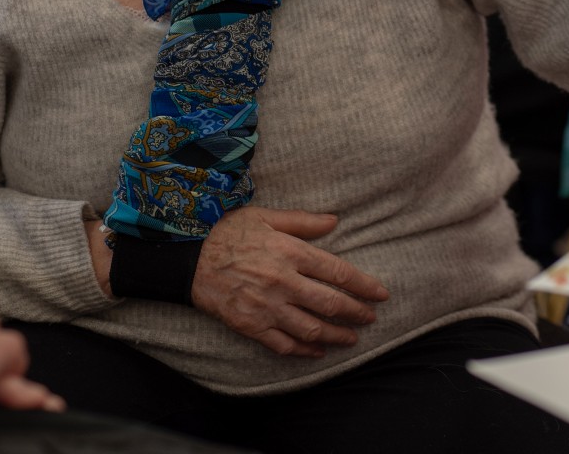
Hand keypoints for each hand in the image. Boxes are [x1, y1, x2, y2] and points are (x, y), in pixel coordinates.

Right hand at [192, 207, 388, 358]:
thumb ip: (302, 221)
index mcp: (291, 252)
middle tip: (370, 318)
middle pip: (331, 304)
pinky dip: (304, 351)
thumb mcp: (265, 216)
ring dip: (336, 336)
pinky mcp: (251, 326)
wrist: (188, 259)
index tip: (380, 294)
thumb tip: (335, 220)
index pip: (338, 273)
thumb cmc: (227, 232)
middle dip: (356, 313)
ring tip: (351, 339)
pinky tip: (317, 351)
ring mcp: (268, 307)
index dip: (364, 286)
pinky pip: (284, 344)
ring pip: (312, 329)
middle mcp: (284, 282)